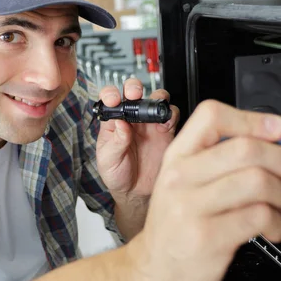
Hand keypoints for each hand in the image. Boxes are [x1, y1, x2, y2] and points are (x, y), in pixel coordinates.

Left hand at [96, 78, 179, 198]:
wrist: (136, 193)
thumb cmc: (118, 175)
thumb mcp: (108, 161)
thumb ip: (115, 142)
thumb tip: (120, 123)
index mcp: (114, 121)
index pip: (111, 99)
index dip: (111, 95)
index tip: (112, 99)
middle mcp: (132, 118)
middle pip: (134, 92)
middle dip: (134, 88)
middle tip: (134, 94)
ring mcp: (150, 123)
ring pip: (155, 100)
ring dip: (155, 98)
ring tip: (151, 109)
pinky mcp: (166, 131)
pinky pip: (172, 116)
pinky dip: (171, 115)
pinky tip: (165, 124)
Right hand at [126, 100, 280, 280]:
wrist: (155, 269)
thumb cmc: (177, 223)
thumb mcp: (187, 181)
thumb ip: (223, 157)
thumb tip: (276, 139)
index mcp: (178, 156)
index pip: (213, 116)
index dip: (254, 119)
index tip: (280, 129)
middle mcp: (181, 177)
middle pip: (246, 149)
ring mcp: (191, 207)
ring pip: (258, 181)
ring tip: (279, 203)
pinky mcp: (207, 237)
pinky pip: (259, 216)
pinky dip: (277, 222)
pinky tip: (271, 226)